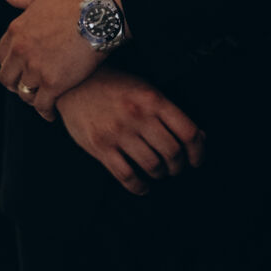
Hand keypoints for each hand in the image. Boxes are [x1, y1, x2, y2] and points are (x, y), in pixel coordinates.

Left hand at [0, 0, 104, 117]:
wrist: (99, 17)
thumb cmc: (73, 4)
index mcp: (16, 31)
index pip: (0, 56)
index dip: (8, 64)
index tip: (17, 68)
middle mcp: (21, 51)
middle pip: (6, 78)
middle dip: (15, 84)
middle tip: (26, 87)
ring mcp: (36, 69)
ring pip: (23, 92)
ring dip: (31, 97)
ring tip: (40, 99)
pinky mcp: (54, 83)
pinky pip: (42, 105)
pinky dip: (45, 111)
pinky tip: (50, 113)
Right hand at [56, 66, 203, 194]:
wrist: (71, 84)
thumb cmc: (112, 85)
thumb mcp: (144, 89)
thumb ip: (169, 112)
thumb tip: (198, 138)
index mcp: (152, 99)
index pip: (188, 132)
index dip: (198, 151)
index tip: (196, 160)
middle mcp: (137, 116)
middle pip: (172, 152)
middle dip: (178, 166)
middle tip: (175, 168)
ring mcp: (118, 132)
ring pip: (152, 166)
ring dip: (159, 175)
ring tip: (157, 172)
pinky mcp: (100, 147)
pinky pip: (127, 176)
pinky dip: (139, 187)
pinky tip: (142, 186)